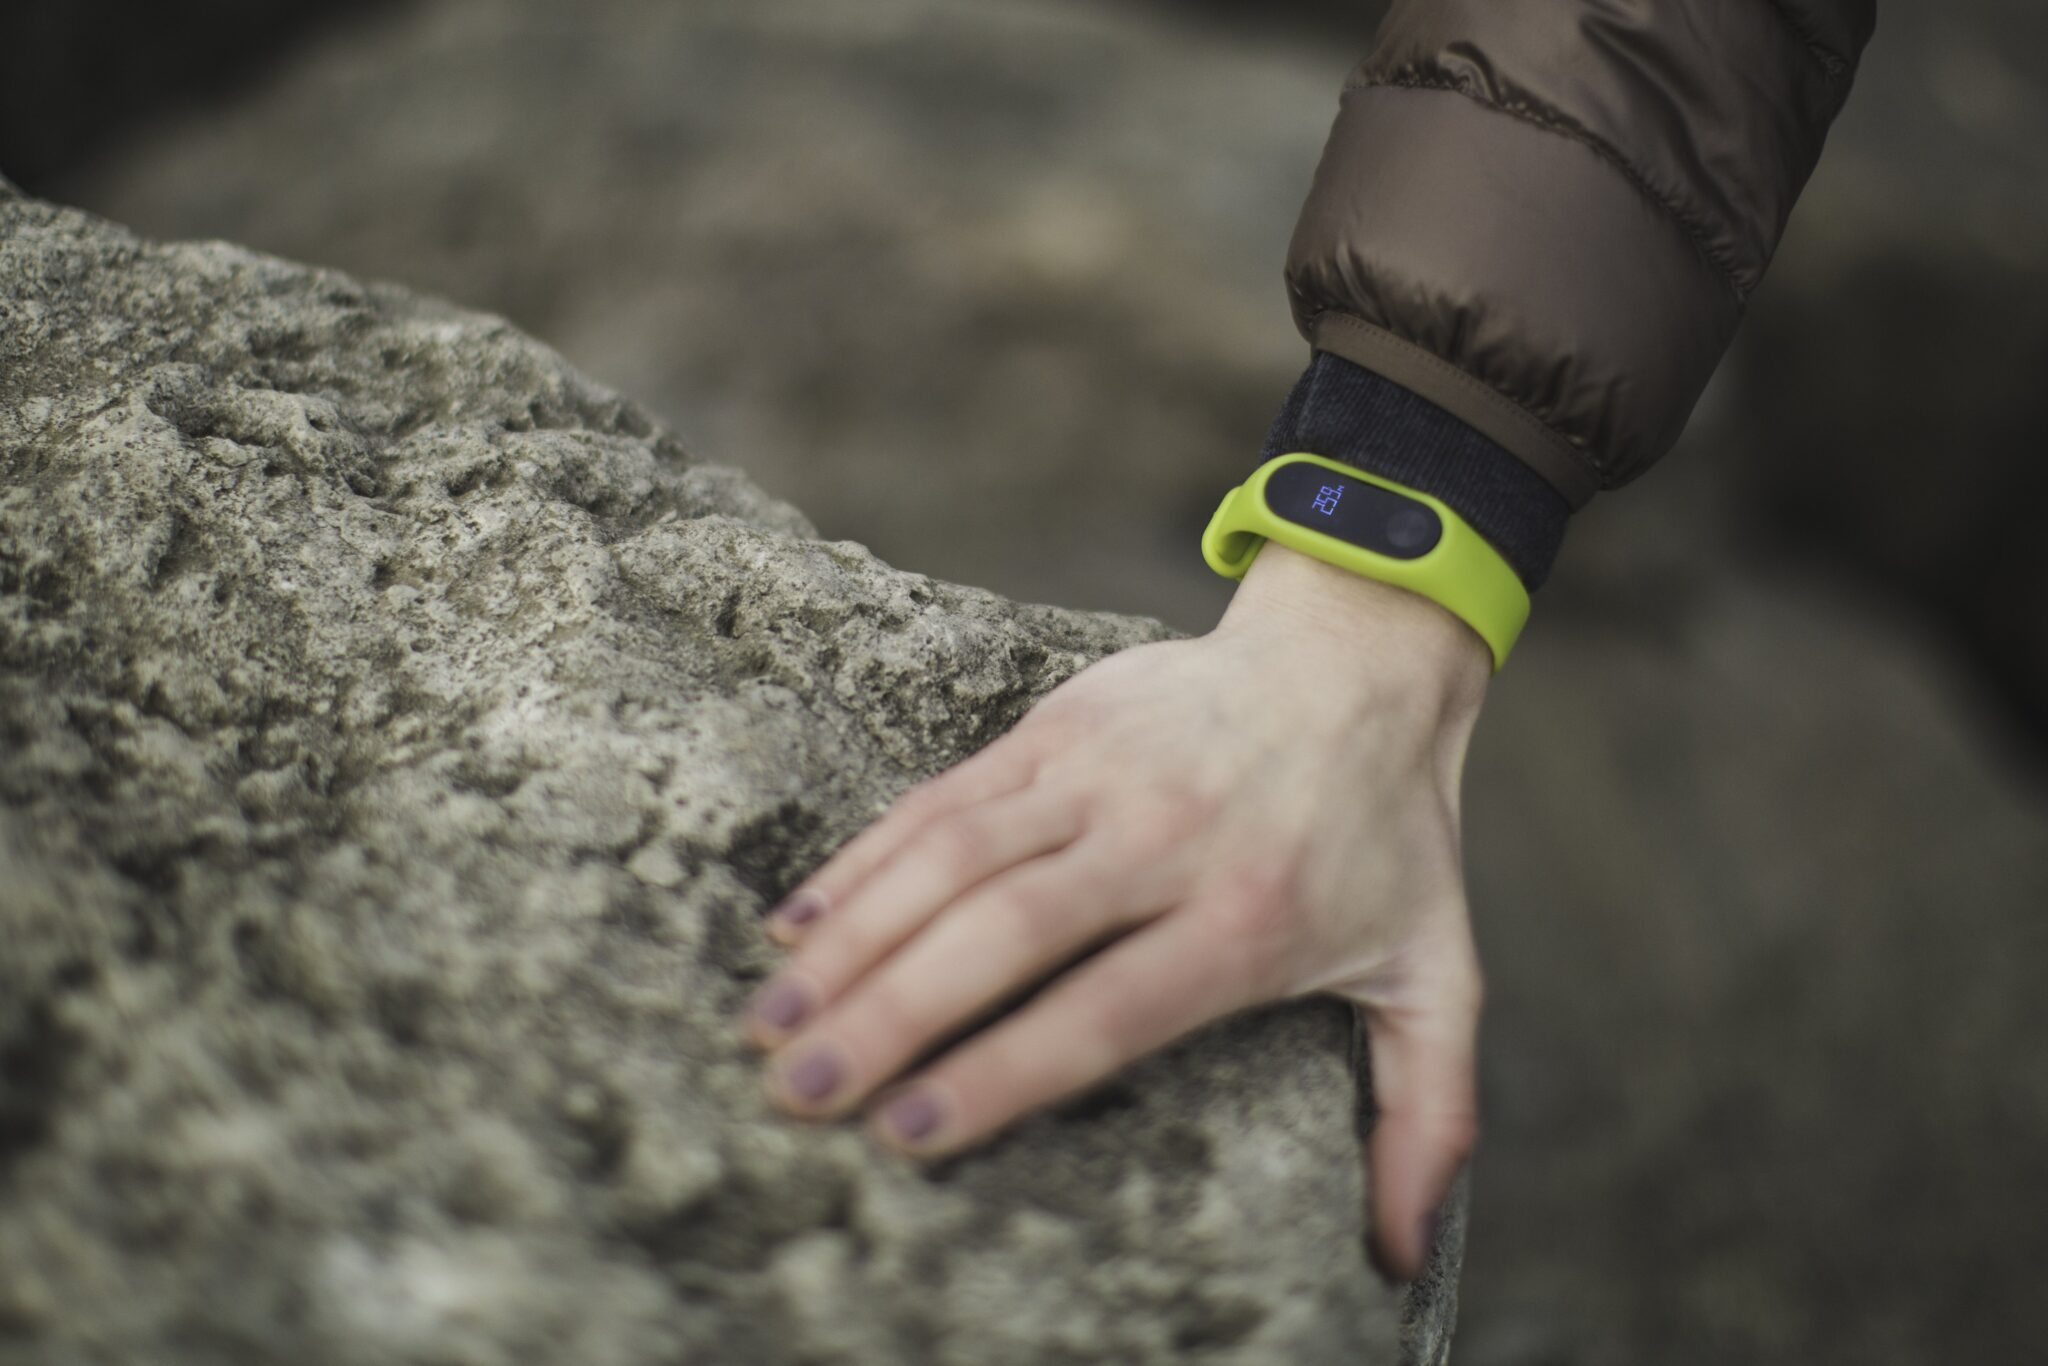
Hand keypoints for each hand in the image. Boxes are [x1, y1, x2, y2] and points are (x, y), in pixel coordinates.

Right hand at [740, 541, 1491, 1281]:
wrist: (1357, 661)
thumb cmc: (1388, 839)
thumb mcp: (1439, 974)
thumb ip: (1428, 1113)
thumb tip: (1403, 1257)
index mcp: (1250, 918)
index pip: (1105, 1009)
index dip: (1002, 1071)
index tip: (909, 1136)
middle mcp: (1165, 839)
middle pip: (1005, 933)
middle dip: (888, 1017)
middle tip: (796, 1093)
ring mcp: (1101, 772)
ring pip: (952, 858)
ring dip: (851, 942)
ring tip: (768, 1023)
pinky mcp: (1055, 726)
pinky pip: (941, 799)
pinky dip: (862, 861)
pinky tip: (796, 925)